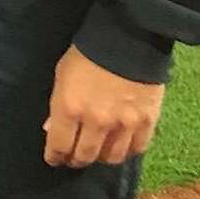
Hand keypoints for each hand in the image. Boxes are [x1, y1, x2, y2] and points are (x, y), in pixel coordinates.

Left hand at [44, 45, 165, 166]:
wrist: (127, 38)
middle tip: (74, 158)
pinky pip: (136, 149)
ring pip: (111, 157)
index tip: (54, 158)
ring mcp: (124, 123)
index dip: (55, 156)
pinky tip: (120, 146)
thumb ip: (57, 106)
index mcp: (70, 108)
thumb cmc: (87, 54)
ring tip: (97, 153)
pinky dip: (126, 151)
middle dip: (76, 160)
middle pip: (85, 156)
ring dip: (101, 158)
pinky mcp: (147, 121)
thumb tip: (52, 129)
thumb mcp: (62, 76)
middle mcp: (96, 121)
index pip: (59, 146)